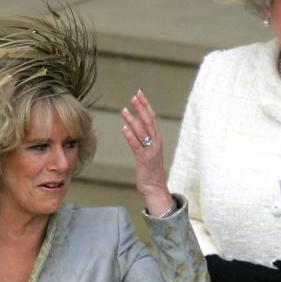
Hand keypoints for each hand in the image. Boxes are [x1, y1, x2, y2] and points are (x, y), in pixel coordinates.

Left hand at [120, 90, 174, 215]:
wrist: (155, 188)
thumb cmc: (151, 170)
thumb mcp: (149, 151)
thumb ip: (145, 140)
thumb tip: (135, 127)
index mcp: (157, 139)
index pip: (152, 118)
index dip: (145, 105)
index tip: (139, 94)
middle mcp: (156, 142)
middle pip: (149, 121)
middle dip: (141, 107)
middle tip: (134, 95)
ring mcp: (150, 150)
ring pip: (142, 131)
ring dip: (133, 119)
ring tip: (124, 109)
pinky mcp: (143, 159)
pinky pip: (136, 145)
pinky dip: (130, 135)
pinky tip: (123, 128)